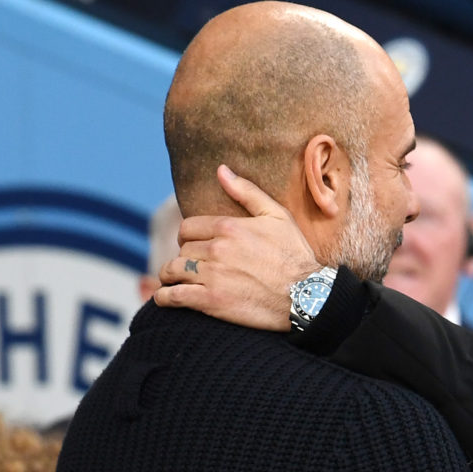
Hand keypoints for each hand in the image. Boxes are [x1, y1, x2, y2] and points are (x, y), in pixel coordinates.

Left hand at [155, 165, 321, 331]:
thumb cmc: (295, 255)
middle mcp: (217, 249)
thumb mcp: (277, 216)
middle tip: (192, 266)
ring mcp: (212, 275)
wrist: (307, 295)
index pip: (188, 227)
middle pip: (182, 249)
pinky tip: (165, 298)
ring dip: (171, 276)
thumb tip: (221, 170)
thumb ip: (247, 192)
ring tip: (175, 282)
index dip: (188, 237)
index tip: (194, 246)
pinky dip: (164, 298)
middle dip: (185, 257)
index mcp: (229, 226)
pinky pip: (174, 296)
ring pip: (173, 271)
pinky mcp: (211, 301)